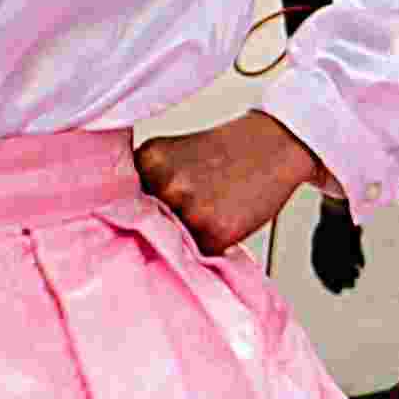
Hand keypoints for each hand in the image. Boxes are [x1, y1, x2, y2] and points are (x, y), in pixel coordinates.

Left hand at [133, 111, 327, 257]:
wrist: (273, 145)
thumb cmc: (225, 153)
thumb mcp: (174, 154)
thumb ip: (148, 183)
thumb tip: (125, 223)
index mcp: (150, 160)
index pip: (126, 202)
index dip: (142, 209)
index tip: (154, 208)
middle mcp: (167, 183)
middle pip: (149, 224)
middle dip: (165, 222)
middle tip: (195, 202)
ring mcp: (191, 209)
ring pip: (174, 242)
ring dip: (189, 235)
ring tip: (213, 206)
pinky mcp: (216, 231)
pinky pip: (201, 253)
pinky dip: (212, 242)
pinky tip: (227, 216)